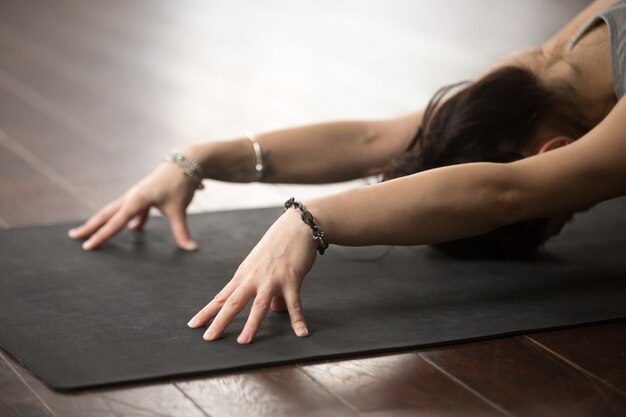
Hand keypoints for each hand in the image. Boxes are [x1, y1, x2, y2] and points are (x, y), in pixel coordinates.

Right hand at [68, 159, 198, 250]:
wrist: (188, 161)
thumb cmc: (181, 183)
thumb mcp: (180, 209)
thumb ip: (182, 231)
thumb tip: (192, 249)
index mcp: (137, 200)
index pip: (115, 223)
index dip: (101, 236)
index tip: (86, 247)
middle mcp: (133, 196)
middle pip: (107, 214)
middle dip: (90, 226)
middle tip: (73, 236)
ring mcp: (138, 194)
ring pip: (117, 211)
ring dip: (104, 221)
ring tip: (91, 231)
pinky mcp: (146, 194)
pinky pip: (134, 210)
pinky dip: (131, 219)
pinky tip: (136, 229)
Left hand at [187, 208, 317, 343]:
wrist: (296, 225)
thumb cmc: (278, 244)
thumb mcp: (262, 265)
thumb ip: (264, 288)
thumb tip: (274, 309)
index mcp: (243, 274)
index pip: (221, 297)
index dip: (207, 312)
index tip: (193, 325)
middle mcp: (254, 277)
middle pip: (233, 302)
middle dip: (220, 321)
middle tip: (209, 338)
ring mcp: (272, 278)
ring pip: (259, 304)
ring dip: (252, 324)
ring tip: (244, 342)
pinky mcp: (291, 278)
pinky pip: (294, 303)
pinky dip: (298, 319)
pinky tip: (301, 333)